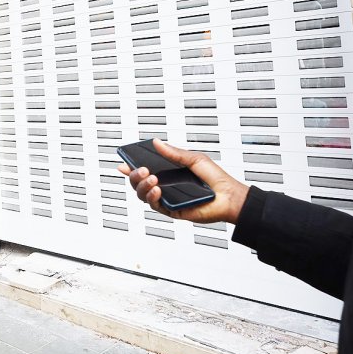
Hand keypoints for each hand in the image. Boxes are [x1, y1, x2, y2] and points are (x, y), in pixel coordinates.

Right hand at [119, 139, 250, 224]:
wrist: (229, 196)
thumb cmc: (216, 178)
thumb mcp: (194, 159)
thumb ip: (173, 153)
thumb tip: (157, 142)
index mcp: (169, 173)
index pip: (145, 170)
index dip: (131, 168)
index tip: (123, 163)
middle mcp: (166, 186)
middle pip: (139, 183)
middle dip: (135, 176)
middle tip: (142, 169)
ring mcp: (168, 199)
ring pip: (143, 195)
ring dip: (142, 187)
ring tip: (152, 179)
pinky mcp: (172, 211)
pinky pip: (155, 206)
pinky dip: (152, 198)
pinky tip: (157, 190)